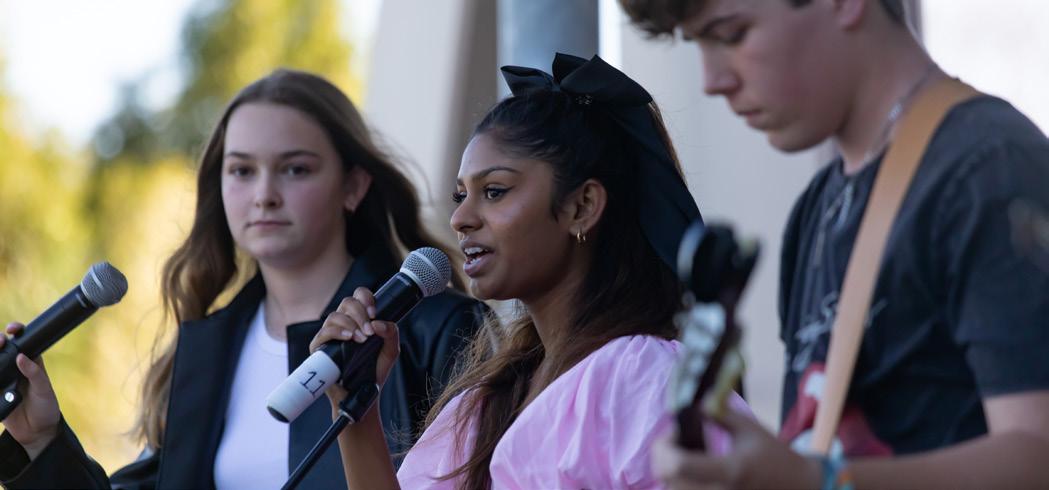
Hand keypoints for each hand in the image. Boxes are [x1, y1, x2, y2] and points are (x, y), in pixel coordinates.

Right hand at [0, 322, 60, 459]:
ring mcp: (2, 379)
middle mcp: (14, 368)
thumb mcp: (44, 390)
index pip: (22, 342)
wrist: (36, 432)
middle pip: (1, 350)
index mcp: (30, 363)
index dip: (16, 332)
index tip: (12, 330)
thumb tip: (21, 357)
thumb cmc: (46, 407)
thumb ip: (34, 373)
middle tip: (0, 343)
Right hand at [308, 287, 399, 404]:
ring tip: (362, 340)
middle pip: (347, 302)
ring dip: (351, 324)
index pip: (359, 296)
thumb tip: (378, 323)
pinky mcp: (319, 348)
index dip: (366, 298)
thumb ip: (391, 333)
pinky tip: (349, 338)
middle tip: (370, 331)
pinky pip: (324, 332)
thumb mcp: (391, 351)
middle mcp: (344, 323)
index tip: (375, 313)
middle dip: (360, 313)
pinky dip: (337, 332)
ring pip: (335, 316)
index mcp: (359, 319)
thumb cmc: (374, 371)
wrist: (363, 395)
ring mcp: (330, 335)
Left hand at [652, 410, 821, 489]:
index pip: (678, 465)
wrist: (798, 486)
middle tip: (674, 440)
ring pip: (672, 488)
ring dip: (669, 468)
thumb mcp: (749, 429)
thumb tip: (691, 402)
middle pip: (667, 479)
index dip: (665, 446)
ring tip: (683, 452)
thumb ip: (718, 414)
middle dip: (662, 456)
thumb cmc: (774, 457)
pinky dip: (679, 480)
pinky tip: (690, 468)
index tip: (674, 431)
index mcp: (730, 470)